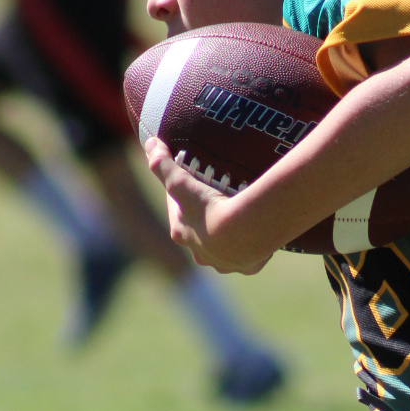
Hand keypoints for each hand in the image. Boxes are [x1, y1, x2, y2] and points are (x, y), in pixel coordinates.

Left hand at [145, 139, 270, 273]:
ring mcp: (224, 263)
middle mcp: (200, 253)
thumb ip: (162, 164)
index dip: (183, 197)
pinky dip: (253, 246)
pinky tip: (259, 234)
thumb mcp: (180, 183)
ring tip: (241, 218)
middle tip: (220, 200)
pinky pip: (249, 256)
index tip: (193, 183)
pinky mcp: (248, 266)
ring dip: (229, 237)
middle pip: (199, 235)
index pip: (177, 214)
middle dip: (206, 221)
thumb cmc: (208, 208)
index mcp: (182, 234)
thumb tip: (150, 143)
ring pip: (224, 250)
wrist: (242, 233)